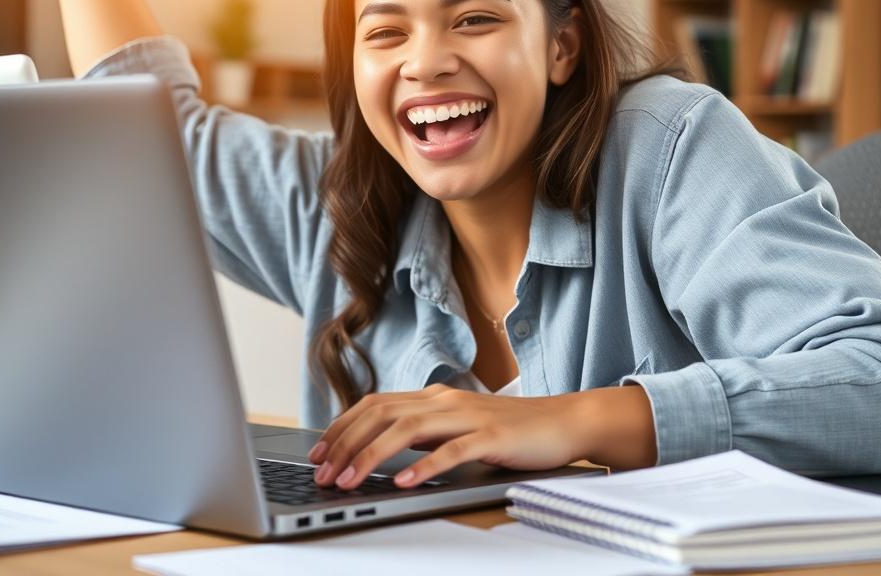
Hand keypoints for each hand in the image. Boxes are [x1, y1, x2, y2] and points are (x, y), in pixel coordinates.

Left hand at [307, 383, 657, 489]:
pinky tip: (405, 482)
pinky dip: (425, 466)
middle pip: (382, 413)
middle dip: (345, 443)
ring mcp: (468, 416)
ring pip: (408, 429)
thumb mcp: (458, 427)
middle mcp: (445, 400)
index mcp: (434, 397)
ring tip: (350, 480)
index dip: (341, 426)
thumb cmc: (510, 430)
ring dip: (372, 455)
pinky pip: (453, 450)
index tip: (317, 452)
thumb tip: (382, 449)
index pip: (375, 404)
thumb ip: (425, 432)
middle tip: (322, 472)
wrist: (564, 421)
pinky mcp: (492, 436)